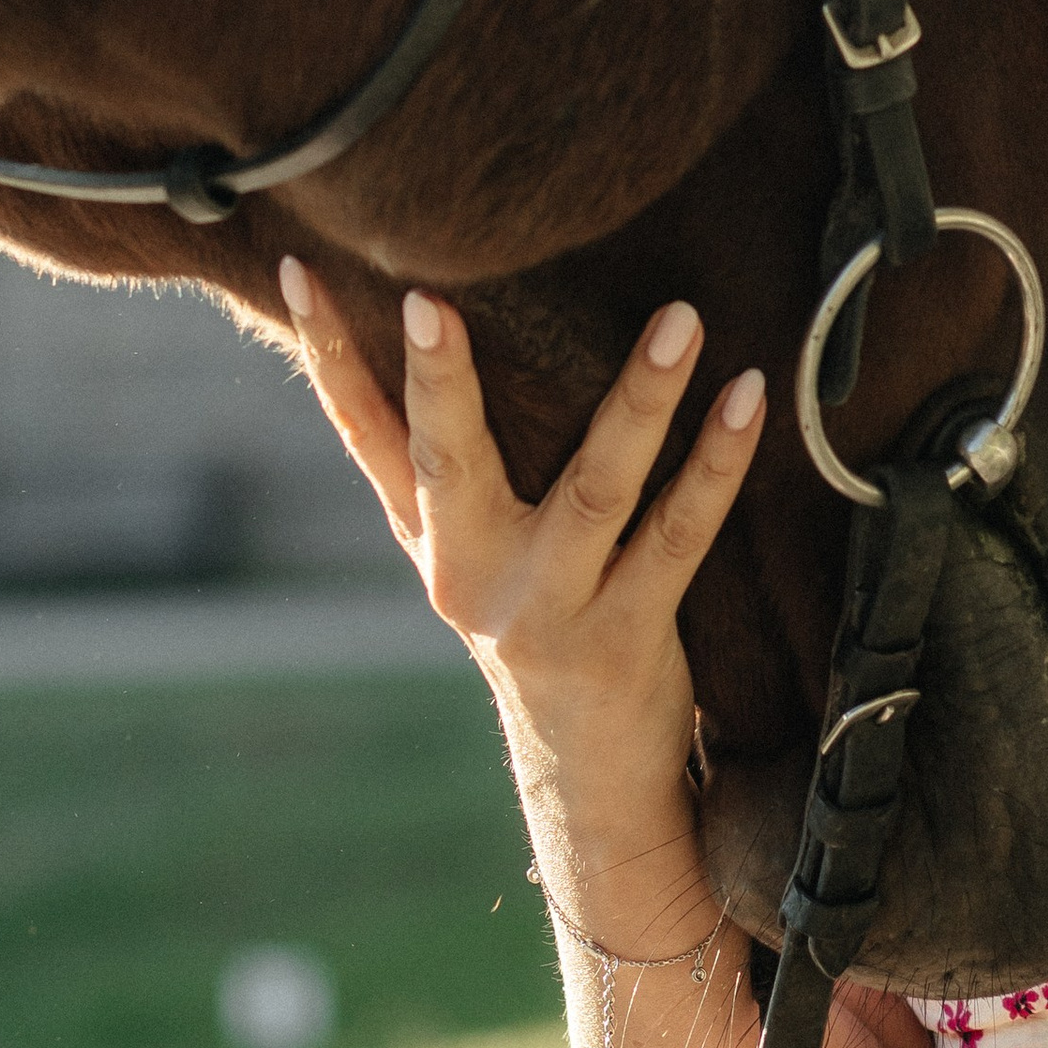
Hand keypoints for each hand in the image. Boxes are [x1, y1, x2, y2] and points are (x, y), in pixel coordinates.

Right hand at [277, 260, 765, 833]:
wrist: (587, 777)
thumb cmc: (535, 624)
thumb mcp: (468, 556)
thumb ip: (444, 467)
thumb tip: (429, 325)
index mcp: (432, 538)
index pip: (363, 432)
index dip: (326, 353)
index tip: (300, 270)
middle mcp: (474, 572)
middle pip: (449, 460)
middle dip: (439, 379)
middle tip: (428, 299)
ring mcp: (548, 608)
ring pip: (595, 486)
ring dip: (640, 397)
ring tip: (680, 320)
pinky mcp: (624, 638)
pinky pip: (680, 534)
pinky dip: (718, 462)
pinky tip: (747, 396)